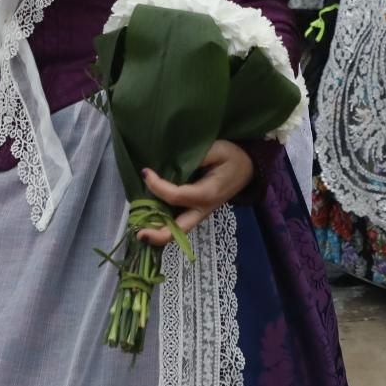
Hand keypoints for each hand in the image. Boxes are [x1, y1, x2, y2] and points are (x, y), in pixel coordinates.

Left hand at [137, 141, 254, 246]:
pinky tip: (147, 218)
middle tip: (139, 234)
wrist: (247, 168)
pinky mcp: (195, 212)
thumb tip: (171, 162)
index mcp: (208, 193)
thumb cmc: (231, 157)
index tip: (145, 172)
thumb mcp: (216, 149)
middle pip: (178, 230)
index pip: (177, 196)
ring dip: (157, 232)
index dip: (158, 187)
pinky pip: (177, 223)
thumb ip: (196, 156)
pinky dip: (162, 224)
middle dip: (158, 235)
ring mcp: (199, 214)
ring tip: (138, 227)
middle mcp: (202, 209)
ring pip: (177, 231)